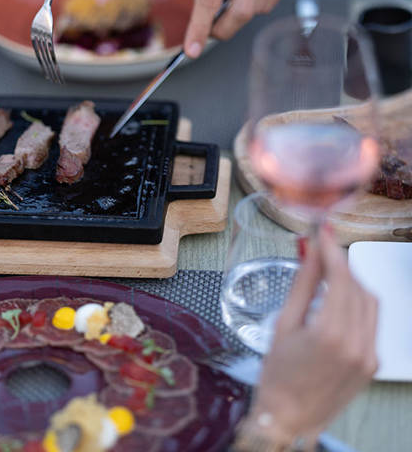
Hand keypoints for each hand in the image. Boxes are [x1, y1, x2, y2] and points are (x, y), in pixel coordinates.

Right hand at [248, 229, 378, 443]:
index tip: (323, 230)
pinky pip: (372, 321)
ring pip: (370, 301)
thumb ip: (303, 285)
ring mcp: (369, 355)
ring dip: (352, 281)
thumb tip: (311, 252)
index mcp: (330, 334)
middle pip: (358, 287)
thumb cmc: (278, 375)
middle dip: (340, 263)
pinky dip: (357, 302)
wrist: (289, 419)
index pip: (341, 278)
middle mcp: (358, 345)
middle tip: (321, 247)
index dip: (332, 249)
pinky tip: (337, 299)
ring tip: (328, 272)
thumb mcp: (283, 324)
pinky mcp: (373, 362)